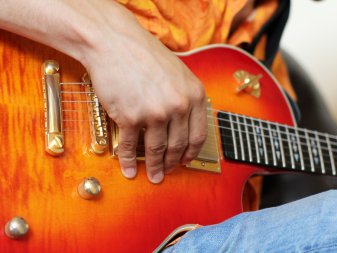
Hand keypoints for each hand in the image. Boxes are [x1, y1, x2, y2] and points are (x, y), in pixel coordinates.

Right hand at [82, 3, 206, 183]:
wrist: (114, 42)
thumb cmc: (144, 55)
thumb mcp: (179, 73)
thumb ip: (187, 98)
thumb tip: (186, 125)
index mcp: (194, 95)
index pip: (199, 135)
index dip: (192, 152)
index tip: (186, 161)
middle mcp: (178, 105)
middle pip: (178, 146)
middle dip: (173, 164)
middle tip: (167, 172)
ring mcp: (154, 112)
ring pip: (157, 150)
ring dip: (155, 167)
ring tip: (153, 176)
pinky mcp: (129, 117)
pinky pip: (130, 147)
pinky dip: (129, 162)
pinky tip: (129, 169)